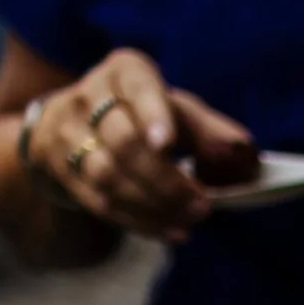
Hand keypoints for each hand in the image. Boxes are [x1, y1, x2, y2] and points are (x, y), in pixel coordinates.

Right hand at [29, 50, 256, 242]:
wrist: (76, 125)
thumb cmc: (144, 114)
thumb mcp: (178, 111)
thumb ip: (210, 129)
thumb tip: (242, 151)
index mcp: (125, 73)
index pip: (137, 88)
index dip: (152, 115)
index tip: (166, 144)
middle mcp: (89, 96)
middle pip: (124, 142)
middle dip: (166, 180)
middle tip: (202, 206)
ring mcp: (67, 133)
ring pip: (107, 175)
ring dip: (152, 205)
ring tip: (189, 221)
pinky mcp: (61, 168)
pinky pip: (98, 200)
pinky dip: (138, 221)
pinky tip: (169, 232)